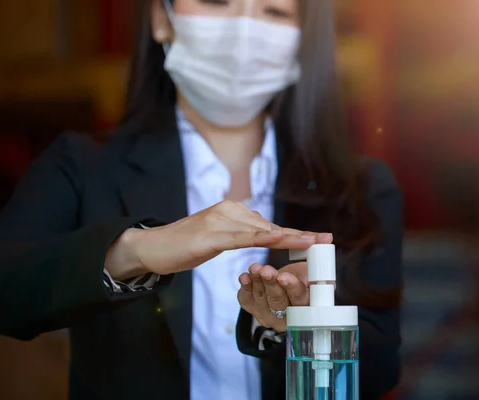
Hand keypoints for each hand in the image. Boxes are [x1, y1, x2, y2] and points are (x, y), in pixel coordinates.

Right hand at [105, 200, 330, 279]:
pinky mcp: (209, 236)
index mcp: (232, 212)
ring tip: (313, 242)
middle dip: (300, 234)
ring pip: (261, 230)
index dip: (297, 232)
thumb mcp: (218, 239)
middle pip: (271, 226)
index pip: (270, 224)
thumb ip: (240, 235)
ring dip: (289, 237)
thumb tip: (263, 235)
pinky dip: (261, 238)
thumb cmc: (185, 245)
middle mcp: (228, 211)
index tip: (321, 238)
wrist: (152, 247)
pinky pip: (240, 238)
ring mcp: (218, 222)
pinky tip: (278, 239)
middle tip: (327, 239)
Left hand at [237, 259, 319, 331]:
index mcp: (306, 306)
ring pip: (261, 300)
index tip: (283, 277)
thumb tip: (326, 241)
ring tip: (255, 268)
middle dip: (271, 284)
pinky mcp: (253, 309)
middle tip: (266, 271)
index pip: (299, 299)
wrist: (287, 282)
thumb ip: (316, 264)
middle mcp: (287, 316)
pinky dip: (244, 288)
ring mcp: (268, 315)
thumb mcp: (312, 271)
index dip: (291, 287)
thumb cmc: (303, 277)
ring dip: (257, 282)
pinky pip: (246, 301)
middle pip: (278, 301)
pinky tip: (244, 277)